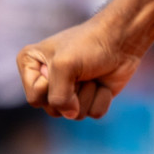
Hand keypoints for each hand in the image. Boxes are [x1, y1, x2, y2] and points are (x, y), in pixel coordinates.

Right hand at [17, 16, 142, 120]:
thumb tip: (71, 115)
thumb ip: (58, 97)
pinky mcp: (90, 97)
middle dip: (72, 92)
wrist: (122, 38)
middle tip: (81, 71)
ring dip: (88, 94)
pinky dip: (102, 98)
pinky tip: (104, 82)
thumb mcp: (64, 66)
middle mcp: (47, 79)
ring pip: (75, 114)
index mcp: (31, 65)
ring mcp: (69, 90)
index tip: (61, 65)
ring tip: (92, 74)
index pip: (35, 99)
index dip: (51, 88)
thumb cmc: (89, 44)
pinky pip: (93, 112)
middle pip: (53, 110)